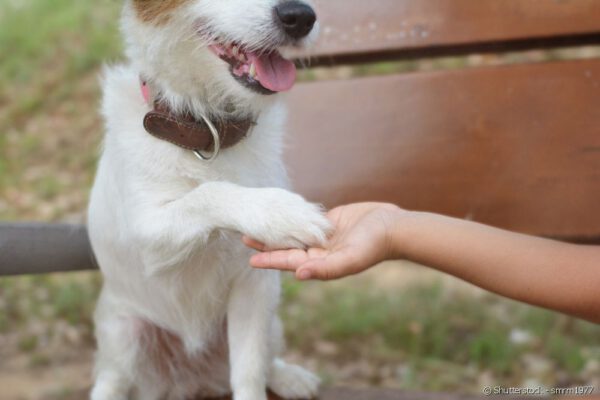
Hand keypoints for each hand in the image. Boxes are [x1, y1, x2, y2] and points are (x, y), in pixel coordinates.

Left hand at [243, 203, 402, 279]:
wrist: (393, 227)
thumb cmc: (374, 246)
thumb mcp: (350, 259)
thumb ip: (325, 269)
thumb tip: (298, 274)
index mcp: (322, 263)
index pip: (290, 262)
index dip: (270, 260)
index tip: (250, 260)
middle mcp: (320, 251)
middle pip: (288, 248)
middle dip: (267, 244)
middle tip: (245, 236)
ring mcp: (324, 237)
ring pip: (295, 233)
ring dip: (277, 229)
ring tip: (258, 223)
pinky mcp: (330, 222)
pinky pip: (307, 220)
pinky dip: (293, 217)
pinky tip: (280, 212)